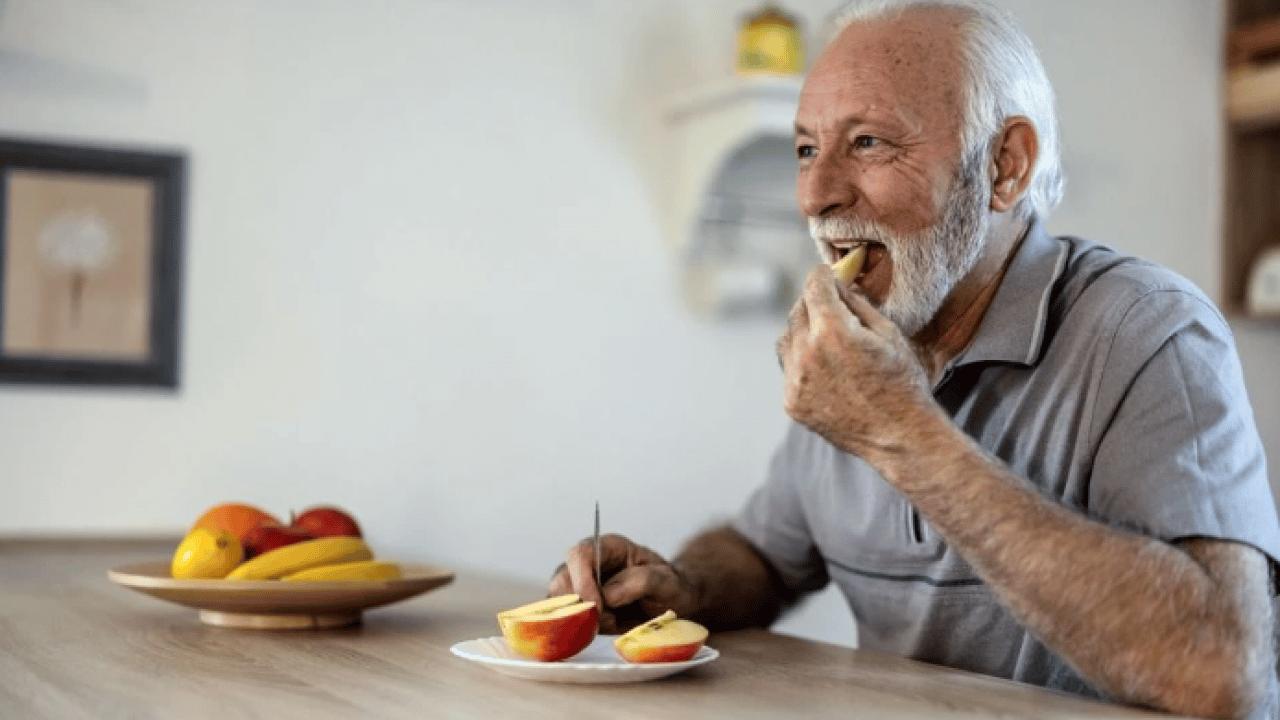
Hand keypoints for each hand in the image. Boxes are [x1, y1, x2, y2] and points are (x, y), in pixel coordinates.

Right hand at [548, 533, 694, 633]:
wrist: (673, 604)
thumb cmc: (671, 587)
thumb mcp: (667, 581)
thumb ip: (641, 581)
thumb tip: (608, 595)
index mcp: (610, 548)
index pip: (581, 555)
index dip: (582, 580)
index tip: (596, 607)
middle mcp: (589, 566)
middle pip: (563, 580)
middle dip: (581, 606)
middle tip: (609, 620)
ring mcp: (580, 589)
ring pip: (560, 605)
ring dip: (581, 621)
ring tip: (615, 622)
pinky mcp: (579, 612)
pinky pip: (565, 623)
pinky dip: (579, 632)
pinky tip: (604, 631)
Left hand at [775, 265, 935, 459]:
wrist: (900, 436)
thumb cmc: (902, 382)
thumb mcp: (888, 333)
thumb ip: (856, 304)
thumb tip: (838, 285)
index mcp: (833, 331)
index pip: (814, 286)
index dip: (822, 276)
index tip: (826, 275)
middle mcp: (807, 354)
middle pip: (797, 310)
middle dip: (813, 302)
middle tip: (830, 304)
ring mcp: (795, 381)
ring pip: (786, 339)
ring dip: (802, 332)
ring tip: (826, 339)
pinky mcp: (791, 402)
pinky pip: (788, 369)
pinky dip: (801, 362)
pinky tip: (825, 368)